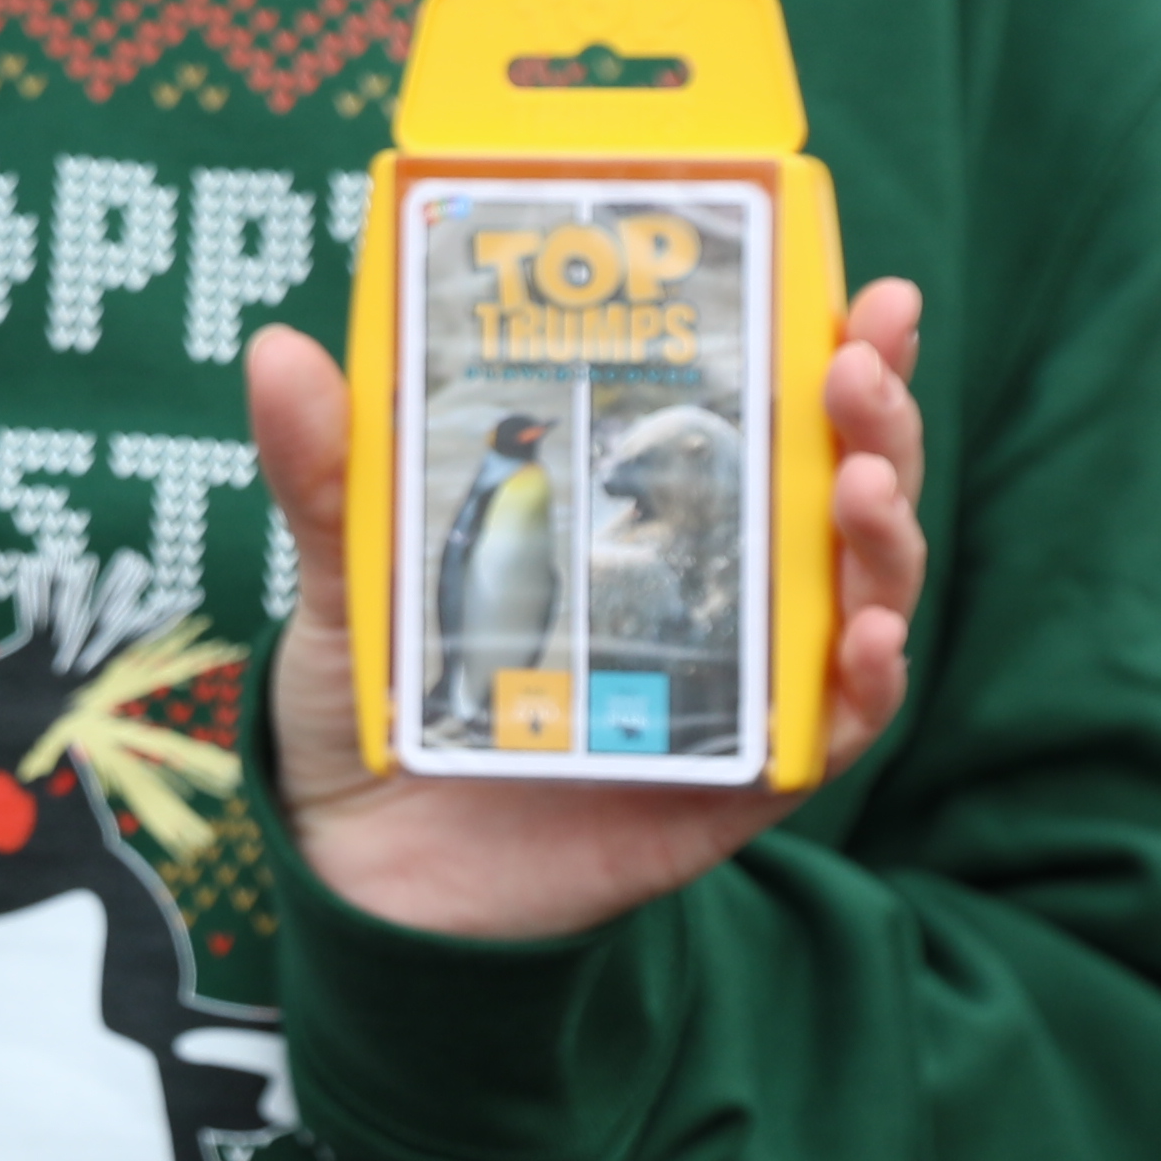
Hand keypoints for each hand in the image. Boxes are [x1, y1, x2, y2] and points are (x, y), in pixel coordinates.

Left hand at [248, 283, 932, 945]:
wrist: (360, 872)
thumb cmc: (373, 704)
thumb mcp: (346, 576)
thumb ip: (328, 474)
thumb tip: (278, 351)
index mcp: (644, 510)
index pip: (762, 409)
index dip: (829, 346)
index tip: (866, 289)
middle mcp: (714, 584)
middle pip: (836, 487)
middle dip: (873, 417)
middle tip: (856, 364)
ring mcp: (736, 681)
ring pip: (857, 595)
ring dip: (882, 535)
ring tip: (865, 481)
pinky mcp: (733, 782)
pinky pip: (831, 733)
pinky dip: (865, 683)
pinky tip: (869, 637)